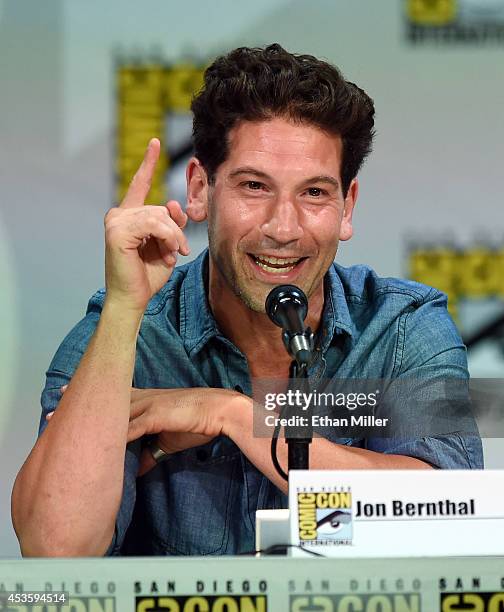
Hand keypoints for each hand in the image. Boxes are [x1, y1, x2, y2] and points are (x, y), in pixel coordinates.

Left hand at [49, 386, 246, 476]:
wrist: (219, 412)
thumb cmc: (198, 422)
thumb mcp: (169, 440)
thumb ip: (151, 452)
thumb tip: (138, 469)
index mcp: (146, 401)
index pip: (111, 397)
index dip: (89, 399)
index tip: (67, 400)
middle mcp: (142, 399)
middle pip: (103, 401)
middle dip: (76, 404)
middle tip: (51, 408)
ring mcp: (148, 405)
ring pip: (109, 411)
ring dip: (86, 418)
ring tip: (60, 423)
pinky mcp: (155, 415)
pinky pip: (128, 425)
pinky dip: (109, 432)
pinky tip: (92, 440)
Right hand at [104, 138, 190, 312]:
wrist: (133, 298)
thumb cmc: (148, 274)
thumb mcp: (167, 243)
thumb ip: (171, 222)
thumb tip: (172, 203)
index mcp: (128, 216)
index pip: (139, 184)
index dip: (148, 163)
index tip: (155, 142)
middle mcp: (119, 215)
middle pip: (160, 208)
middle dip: (175, 231)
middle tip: (178, 252)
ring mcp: (115, 221)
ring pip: (160, 216)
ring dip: (173, 238)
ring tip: (172, 255)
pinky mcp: (117, 231)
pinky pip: (154, 224)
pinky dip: (167, 238)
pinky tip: (167, 254)